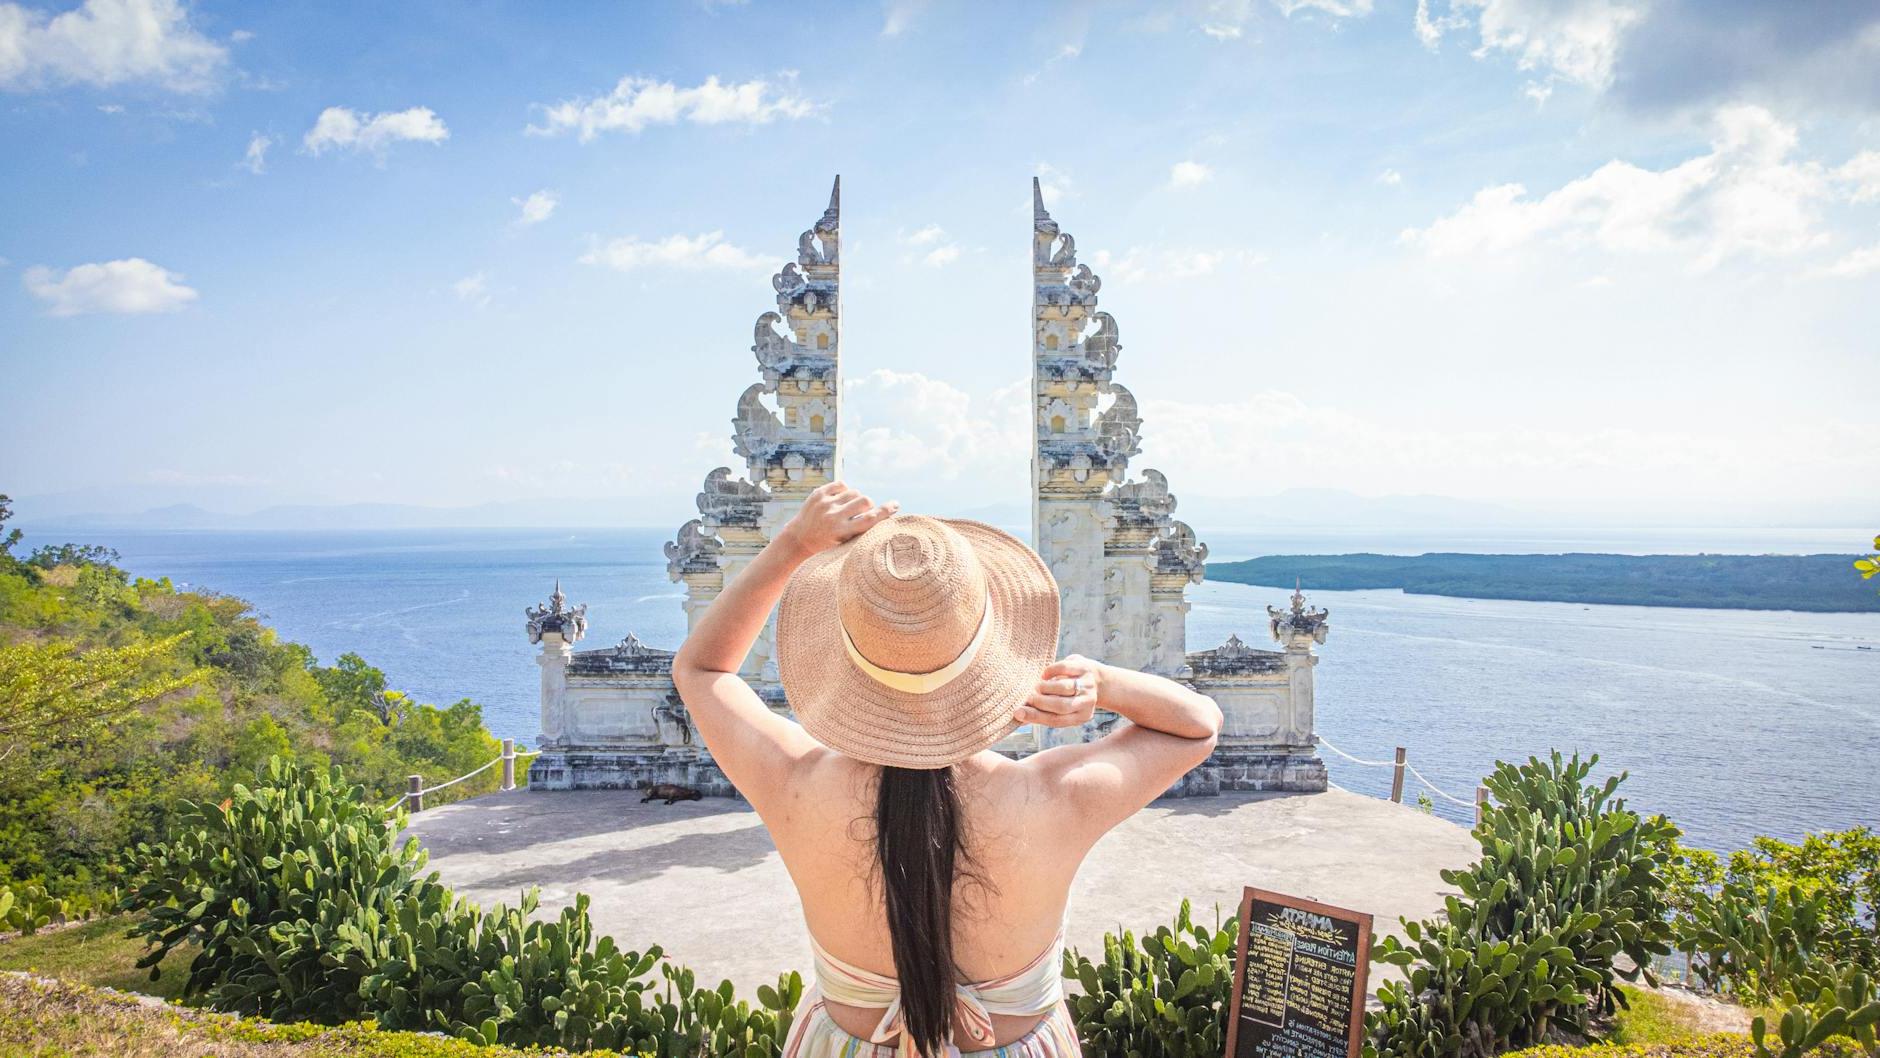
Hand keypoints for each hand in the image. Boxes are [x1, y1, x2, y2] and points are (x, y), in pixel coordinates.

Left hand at [774, 481, 897, 559]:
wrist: (799, 538)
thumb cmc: (828, 543)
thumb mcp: (845, 542)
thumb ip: (862, 528)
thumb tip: (887, 512)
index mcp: (841, 532)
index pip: (870, 519)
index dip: (885, 511)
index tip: (895, 505)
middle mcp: (833, 517)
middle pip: (865, 501)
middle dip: (868, 505)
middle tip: (862, 511)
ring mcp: (825, 504)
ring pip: (854, 492)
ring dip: (856, 499)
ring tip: (847, 508)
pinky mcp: (818, 494)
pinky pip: (842, 484)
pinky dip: (845, 491)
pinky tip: (839, 501)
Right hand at [1014, 654, 1102, 727]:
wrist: (1096, 679)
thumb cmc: (1071, 696)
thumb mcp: (1063, 707)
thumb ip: (1043, 712)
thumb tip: (1018, 715)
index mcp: (1081, 716)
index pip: (1056, 720)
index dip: (1035, 717)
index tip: (1017, 712)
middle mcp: (1087, 702)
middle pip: (1061, 706)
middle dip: (1040, 702)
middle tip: (1028, 697)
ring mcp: (1087, 684)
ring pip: (1063, 688)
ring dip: (1045, 687)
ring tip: (1037, 687)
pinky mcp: (1084, 668)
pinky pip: (1064, 668)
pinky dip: (1050, 672)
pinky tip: (1045, 675)